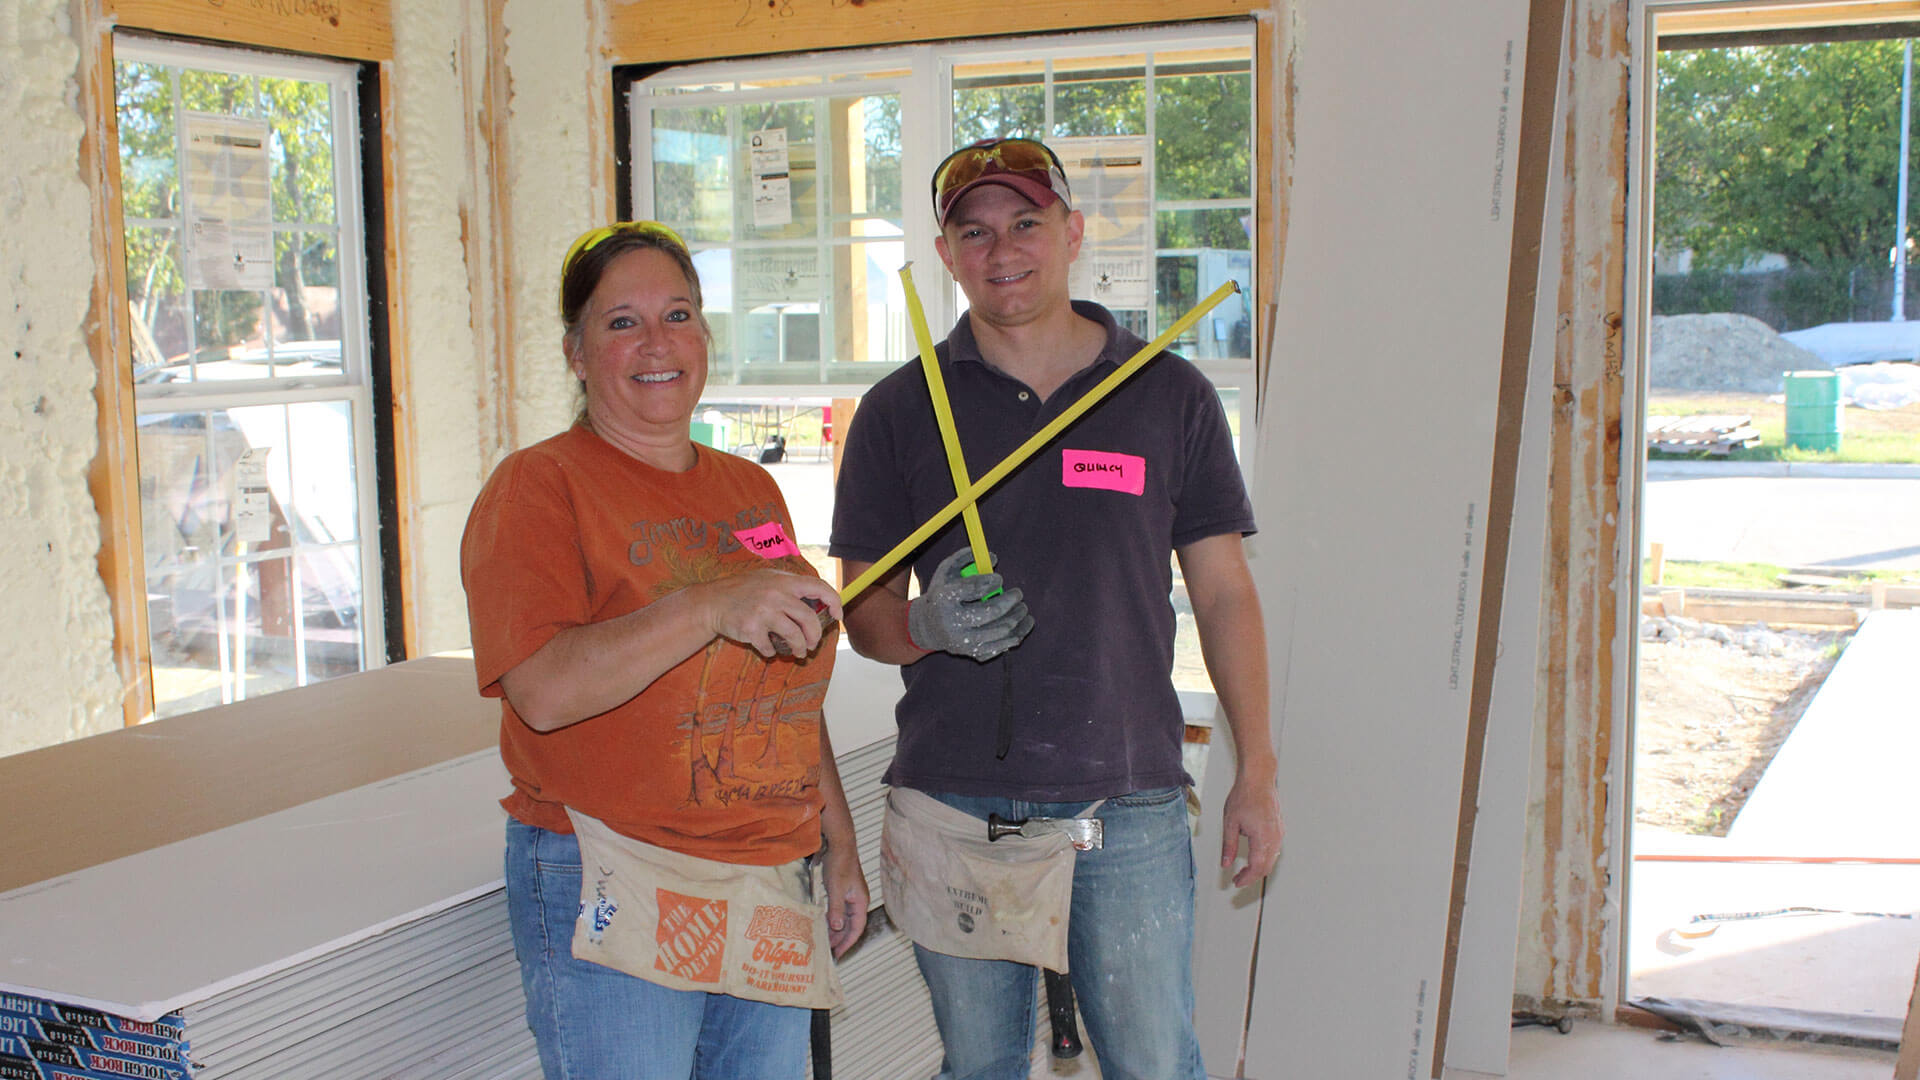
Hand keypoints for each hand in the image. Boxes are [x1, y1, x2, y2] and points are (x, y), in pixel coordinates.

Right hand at [701, 570, 842, 658]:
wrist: (711, 602)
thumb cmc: (743, 590)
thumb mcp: (768, 578)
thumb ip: (791, 587)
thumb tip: (819, 602)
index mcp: (784, 581)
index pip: (819, 588)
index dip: (834, 602)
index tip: (837, 616)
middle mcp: (776, 594)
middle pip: (809, 619)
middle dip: (816, 636)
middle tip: (813, 644)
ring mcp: (763, 611)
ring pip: (794, 636)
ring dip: (799, 648)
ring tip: (798, 652)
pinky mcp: (751, 628)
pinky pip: (770, 647)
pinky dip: (772, 652)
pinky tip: (769, 649)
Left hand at [822, 841, 869, 956]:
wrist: (838, 844)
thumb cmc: (839, 863)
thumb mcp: (836, 888)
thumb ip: (836, 909)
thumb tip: (837, 928)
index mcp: (860, 901)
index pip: (857, 928)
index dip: (848, 942)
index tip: (838, 954)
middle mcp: (857, 900)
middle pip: (851, 925)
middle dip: (840, 938)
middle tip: (828, 951)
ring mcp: (850, 895)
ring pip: (844, 918)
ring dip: (835, 929)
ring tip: (824, 940)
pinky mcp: (842, 890)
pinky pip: (839, 910)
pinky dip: (832, 918)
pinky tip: (823, 923)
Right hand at [906, 549, 1033, 660]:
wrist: (928, 627)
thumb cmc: (942, 593)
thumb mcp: (947, 570)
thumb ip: (966, 556)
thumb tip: (994, 557)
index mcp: (943, 598)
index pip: (973, 588)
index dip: (992, 582)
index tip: (999, 579)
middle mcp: (951, 622)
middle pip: (991, 611)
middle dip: (1011, 600)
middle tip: (1018, 594)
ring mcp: (961, 640)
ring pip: (1000, 631)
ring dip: (1018, 618)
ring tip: (1023, 608)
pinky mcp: (970, 653)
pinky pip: (999, 647)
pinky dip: (1015, 636)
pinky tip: (1021, 626)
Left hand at [1220, 770, 1282, 887]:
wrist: (1258, 779)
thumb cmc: (1244, 796)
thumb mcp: (1230, 823)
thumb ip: (1229, 846)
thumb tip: (1225, 864)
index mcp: (1262, 838)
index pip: (1256, 867)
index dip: (1246, 878)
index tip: (1236, 883)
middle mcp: (1274, 838)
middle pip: (1266, 867)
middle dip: (1252, 876)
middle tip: (1238, 879)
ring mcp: (1279, 833)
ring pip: (1272, 859)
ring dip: (1259, 868)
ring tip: (1244, 870)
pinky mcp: (1279, 828)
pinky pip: (1275, 849)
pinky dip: (1265, 858)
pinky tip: (1254, 856)